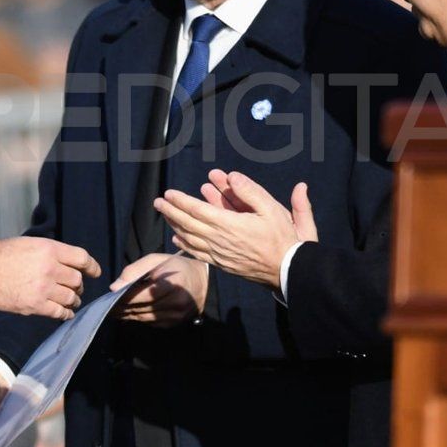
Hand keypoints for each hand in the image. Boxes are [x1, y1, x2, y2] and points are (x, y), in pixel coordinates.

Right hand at [0, 238, 100, 318]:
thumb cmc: (0, 255)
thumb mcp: (28, 244)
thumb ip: (49, 252)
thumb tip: (66, 261)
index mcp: (49, 249)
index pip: (81, 258)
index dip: (92, 266)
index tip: (95, 272)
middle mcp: (50, 268)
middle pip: (77, 280)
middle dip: (79, 286)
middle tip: (76, 289)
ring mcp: (44, 288)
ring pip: (71, 297)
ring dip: (74, 300)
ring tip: (72, 301)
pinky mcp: (35, 305)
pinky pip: (60, 312)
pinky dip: (66, 314)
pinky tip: (65, 313)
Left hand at [109, 253, 207, 326]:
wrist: (203, 282)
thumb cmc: (177, 267)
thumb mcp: (156, 260)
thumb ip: (135, 270)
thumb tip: (114, 287)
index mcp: (173, 284)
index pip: (144, 295)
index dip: (126, 297)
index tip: (111, 296)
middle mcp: (176, 303)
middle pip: (143, 308)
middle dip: (123, 307)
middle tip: (107, 305)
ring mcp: (176, 316)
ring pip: (145, 318)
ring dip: (128, 315)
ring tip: (113, 310)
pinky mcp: (174, 323)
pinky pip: (151, 323)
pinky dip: (138, 318)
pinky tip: (128, 313)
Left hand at [155, 170, 317, 288]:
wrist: (288, 270)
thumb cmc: (282, 238)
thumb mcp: (272, 209)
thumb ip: (250, 191)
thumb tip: (232, 176)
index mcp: (229, 224)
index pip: (198, 210)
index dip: (181, 201)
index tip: (169, 193)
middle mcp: (219, 240)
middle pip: (188, 224)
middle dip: (171, 212)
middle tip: (158, 202)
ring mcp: (219, 254)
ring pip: (190, 239)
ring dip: (175, 226)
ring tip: (165, 216)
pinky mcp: (222, 265)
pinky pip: (198, 254)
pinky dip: (185, 245)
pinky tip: (177, 239)